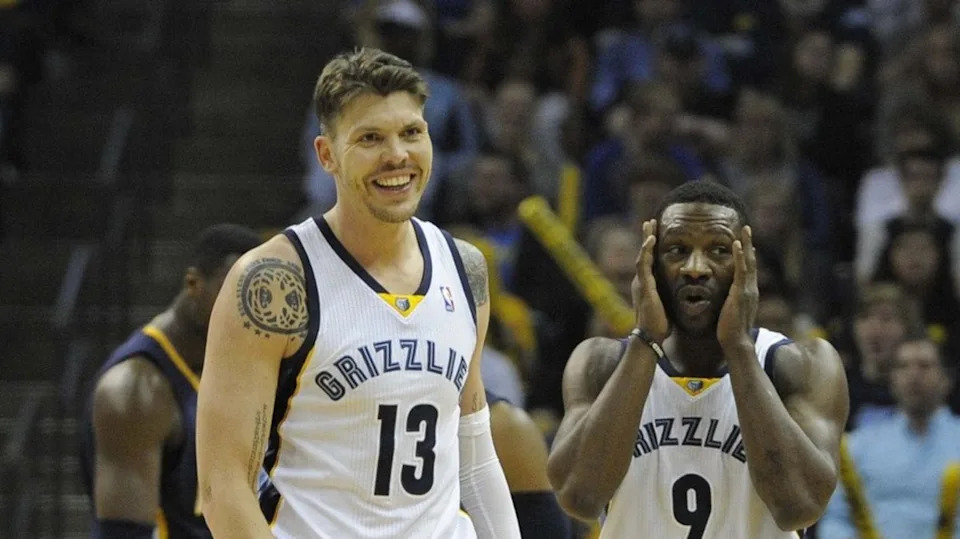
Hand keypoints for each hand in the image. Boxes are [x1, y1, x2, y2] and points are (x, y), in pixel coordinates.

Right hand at [631, 219, 668, 342]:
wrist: (651, 337)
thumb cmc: (660, 325)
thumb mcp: (665, 306)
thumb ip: (667, 297)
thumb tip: (679, 294)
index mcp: (647, 285)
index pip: (649, 261)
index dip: (651, 247)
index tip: (656, 233)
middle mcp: (641, 282)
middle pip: (643, 254)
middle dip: (647, 237)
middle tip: (650, 222)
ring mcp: (641, 283)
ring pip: (642, 255)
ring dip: (646, 239)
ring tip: (649, 224)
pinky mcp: (644, 287)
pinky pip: (644, 264)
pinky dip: (646, 251)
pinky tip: (651, 240)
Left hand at [717, 225, 758, 351]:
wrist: (736, 342)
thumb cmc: (730, 329)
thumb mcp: (731, 310)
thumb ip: (731, 301)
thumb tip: (727, 296)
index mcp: (748, 292)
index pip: (749, 269)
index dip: (748, 255)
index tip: (745, 242)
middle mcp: (752, 288)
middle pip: (752, 261)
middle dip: (750, 244)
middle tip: (747, 228)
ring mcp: (748, 290)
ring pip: (749, 262)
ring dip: (747, 244)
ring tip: (745, 230)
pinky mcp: (741, 292)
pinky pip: (741, 270)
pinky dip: (740, 256)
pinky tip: (736, 244)